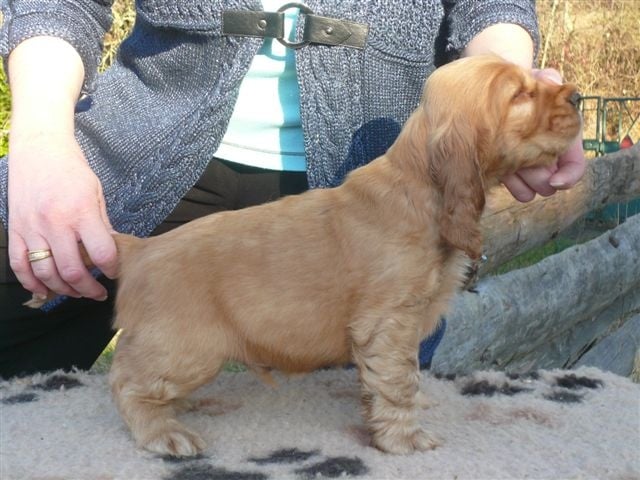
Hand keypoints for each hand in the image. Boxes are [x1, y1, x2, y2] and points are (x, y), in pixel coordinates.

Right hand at [7, 132, 117, 299]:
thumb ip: (102, 226)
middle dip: (88, 289)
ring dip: (63, 290)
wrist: (39, 149)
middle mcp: (54, 223)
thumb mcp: (96, 194)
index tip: (114, 273)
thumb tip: (112, 252)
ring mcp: (31, 228)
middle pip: (72, 271)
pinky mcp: (15, 229)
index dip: (111, 269)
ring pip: (46, 273)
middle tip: (98, 293)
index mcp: (80, 213)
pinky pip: (19, 265)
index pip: (101, 253)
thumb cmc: (71, 170)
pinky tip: (44, 290)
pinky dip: (31, 282)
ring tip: (76, 292)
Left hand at [502, 68, 585, 201]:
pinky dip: (511, 184)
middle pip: (550, 181)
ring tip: (512, 169)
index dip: (569, 176)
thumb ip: (548, 79)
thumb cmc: (527, 87)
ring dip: (524, 182)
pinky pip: (515, 187)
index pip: (574, 166)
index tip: (556, 181)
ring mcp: (529, 165)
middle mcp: (548, 155)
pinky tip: (504, 175)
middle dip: (539, 177)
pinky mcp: (508, 169)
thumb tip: (550, 79)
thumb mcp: (539, 79)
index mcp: (563, 138)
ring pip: (532, 188)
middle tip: (525, 165)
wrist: (500, 94)